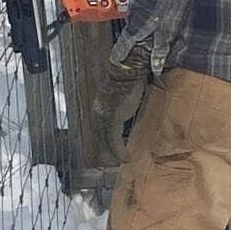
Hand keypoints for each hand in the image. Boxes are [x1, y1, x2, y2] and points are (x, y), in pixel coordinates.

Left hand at [92, 42, 151, 164]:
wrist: (128, 69)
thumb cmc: (129, 78)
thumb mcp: (126, 95)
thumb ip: (125, 105)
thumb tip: (131, 113)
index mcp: (100, 107)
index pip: (101, 128)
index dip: (107, 140)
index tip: (115, 148)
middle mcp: (98, 113)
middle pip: (101, 137)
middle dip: (109, 150)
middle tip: (118, 158)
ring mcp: (103, 118)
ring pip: (106, 142)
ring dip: (115, 153)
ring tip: (124, 159)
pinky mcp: (111, 121)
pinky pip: (113, 141)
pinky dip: (120, 151)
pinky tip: (127, 158)